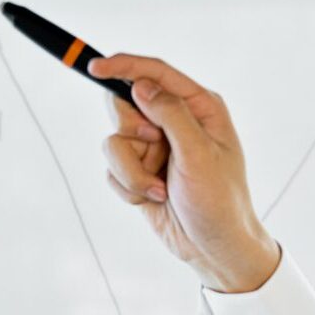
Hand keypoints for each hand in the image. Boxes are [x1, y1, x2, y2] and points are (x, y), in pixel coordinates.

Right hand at [88, 52, 280, 292]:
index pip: (155, 74)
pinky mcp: (140, 170)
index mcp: (198, 108)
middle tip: (153, 148)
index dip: (123, 66)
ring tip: (160, 190)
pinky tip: (155, 198)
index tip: (95, 67)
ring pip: (114, 141)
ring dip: (132, 170)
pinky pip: (112, 168)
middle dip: (131, 132)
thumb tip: (140, 86)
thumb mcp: (199, 155)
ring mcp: (155, 147)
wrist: (213, 248)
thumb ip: (171, 115)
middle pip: (124, 104)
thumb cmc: (219, 202)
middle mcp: (175, 122)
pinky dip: (129, 186)